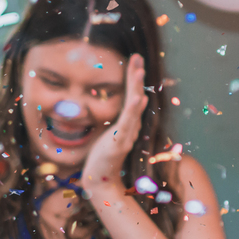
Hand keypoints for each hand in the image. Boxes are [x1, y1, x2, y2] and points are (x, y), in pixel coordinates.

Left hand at [81, 54, 146, 193]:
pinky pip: (128, 123)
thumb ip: (122, 120)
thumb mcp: (111, 134)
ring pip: (133, 108)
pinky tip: (139, 98)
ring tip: (139, 71)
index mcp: (128, 124)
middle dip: (136, 77)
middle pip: (135, 97)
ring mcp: (127, 135)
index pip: (132, 97)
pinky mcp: (120, 143)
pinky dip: (134, 110)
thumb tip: (136, 100)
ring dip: (136, 88)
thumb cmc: (103, 158)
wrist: (99, 180)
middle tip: (138, 57)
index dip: (134, 79)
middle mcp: (131, 127)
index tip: (135, 61)